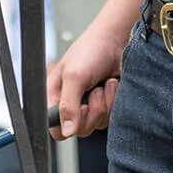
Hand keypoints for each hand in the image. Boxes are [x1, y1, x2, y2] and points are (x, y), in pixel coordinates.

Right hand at [47, 22, 125, 139]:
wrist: (117, 40)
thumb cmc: (91, 50)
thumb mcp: (74, 76)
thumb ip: (67, 105)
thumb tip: (66, 131)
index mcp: (56, 96)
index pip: (55, 128)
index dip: (67, 124)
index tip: (79, 108)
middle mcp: (71, 103)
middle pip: (80, 129)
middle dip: (92, 110)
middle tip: (94, 89)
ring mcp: (90, 106)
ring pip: (97, 124)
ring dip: (105, 103)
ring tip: (103, 83)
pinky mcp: (106, 106)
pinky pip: (111, 118)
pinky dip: (114, 101)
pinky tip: (111, 85)